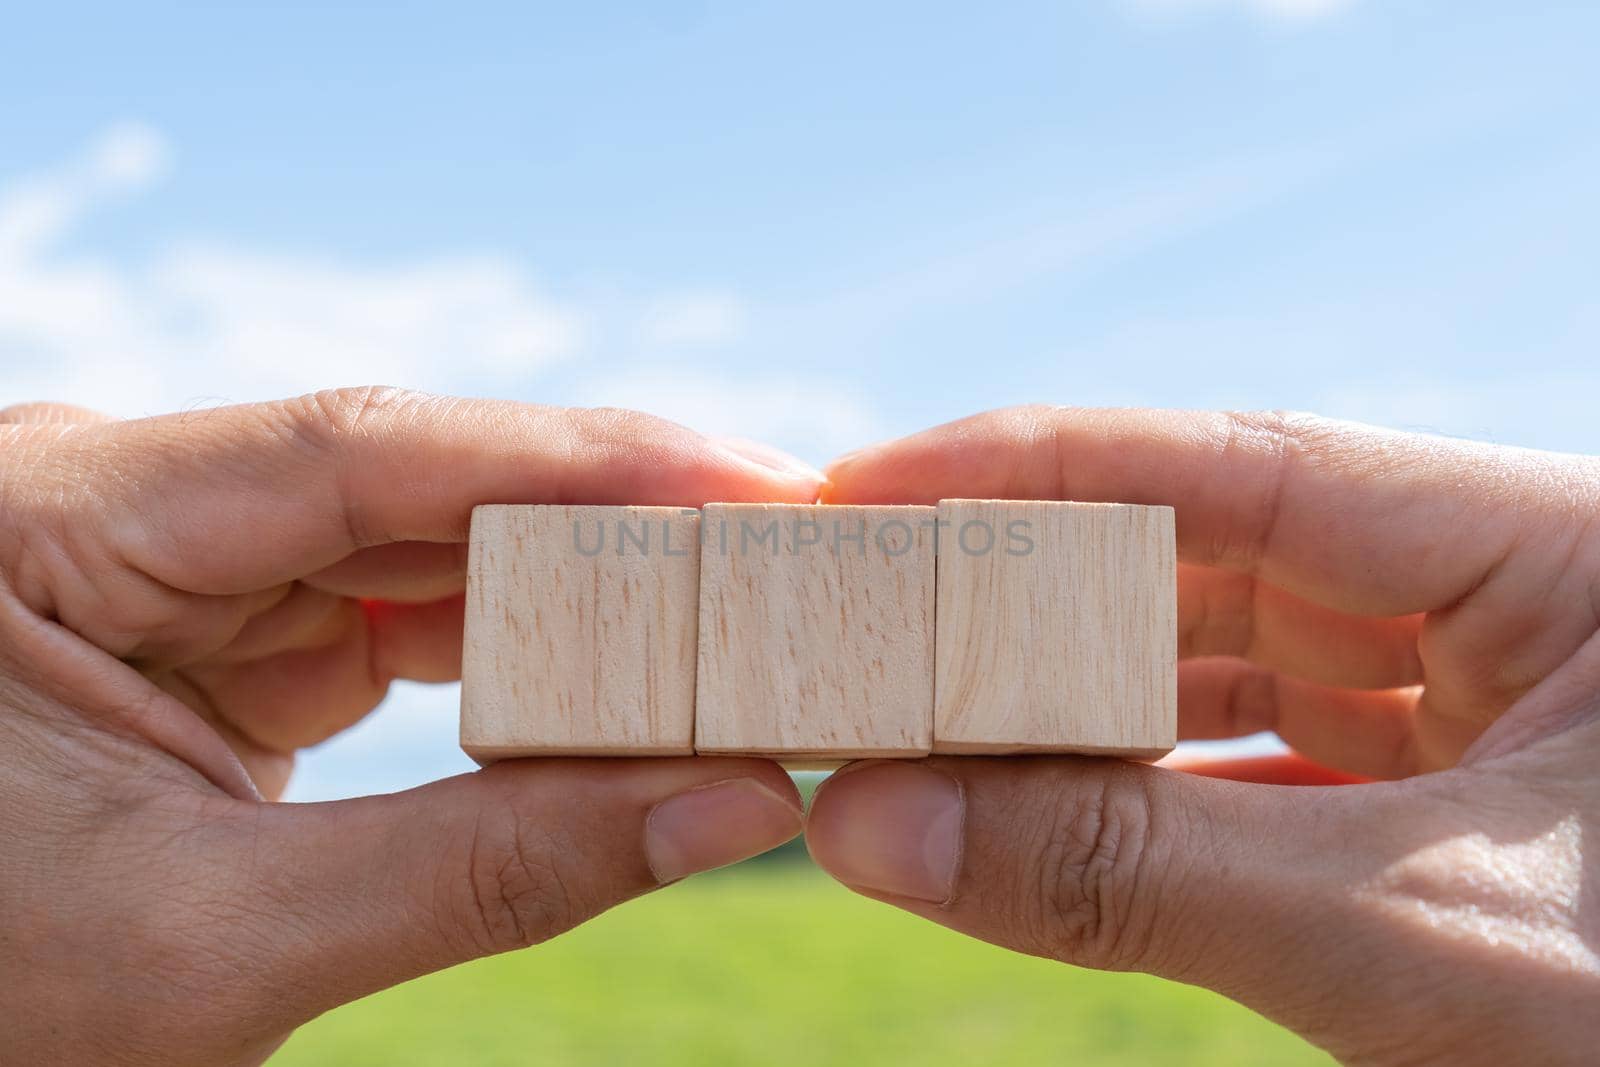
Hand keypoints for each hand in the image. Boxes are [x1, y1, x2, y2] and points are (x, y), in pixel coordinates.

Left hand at [0, 388, 817, 1065]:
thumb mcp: (217, 947)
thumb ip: (487, 871)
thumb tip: (736, 805)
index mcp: (45, 521)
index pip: (354, 451)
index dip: (570, 458)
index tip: (747, 479)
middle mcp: (115, 508)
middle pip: (404, 485)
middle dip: (596, 527)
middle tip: (779, 555)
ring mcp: (167, 569)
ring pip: (412, 548)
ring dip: (565, 593)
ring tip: (723, 619)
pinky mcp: (212, 636)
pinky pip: (386, 617)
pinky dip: (503, 656)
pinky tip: (611, 677)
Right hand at [805, 407, 1599, 1064]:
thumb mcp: (1412, 938)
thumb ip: (1137, 875)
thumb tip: (867, 821)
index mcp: (1555, 542)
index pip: (1240, 460)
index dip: (1035, 467)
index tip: (865, 486)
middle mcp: (1508, 592)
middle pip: (1214, 552)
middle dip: (1031, 596)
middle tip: (860, 626)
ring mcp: (1479, 695)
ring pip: (1228, 657)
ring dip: (1075, 700)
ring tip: (921, 722)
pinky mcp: (1450, 797)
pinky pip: (1264, 758)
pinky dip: (1147, 785)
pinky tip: (1040, 803)